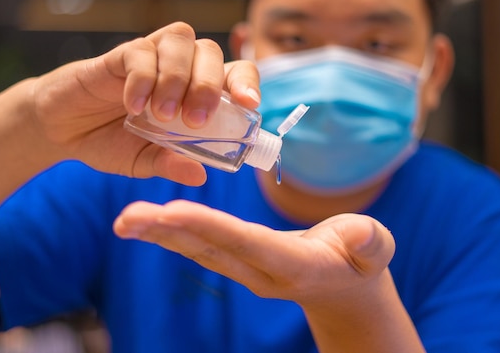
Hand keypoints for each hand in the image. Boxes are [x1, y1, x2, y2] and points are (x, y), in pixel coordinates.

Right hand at [28, 22, 259, 183]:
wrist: (62, 132)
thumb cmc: (112, 142)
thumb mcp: (145, 161)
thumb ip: (171, 164)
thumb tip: (201, 175)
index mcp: (196, 91)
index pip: (234, 73)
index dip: (246, 82)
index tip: (248, 104)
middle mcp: (179, 68)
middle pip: (210, 51)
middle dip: (208, 85)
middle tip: (194, 121)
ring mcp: (150, 57)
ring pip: (180, 40)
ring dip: (176, 79)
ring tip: (161, 116)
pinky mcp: (118, 55)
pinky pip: (139, 52)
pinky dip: (143, 78)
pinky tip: (133, 106)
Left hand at [112, 199, 394, 306]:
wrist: (344, 288)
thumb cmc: (362, 261)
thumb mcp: (375, 250)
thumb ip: (368, 244)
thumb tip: (360, 238)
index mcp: (293, 265)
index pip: (246, 243)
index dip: (210, 226)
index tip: (172, 209)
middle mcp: (261, 272)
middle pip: (210, 250)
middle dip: (168, 232)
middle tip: (126, 219)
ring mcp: (246, 271)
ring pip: (198, 250)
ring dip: (160, 234)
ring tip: (124, 220)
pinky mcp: (238, 263)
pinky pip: (201, 247)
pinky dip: (172, 233)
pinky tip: (147, 221)